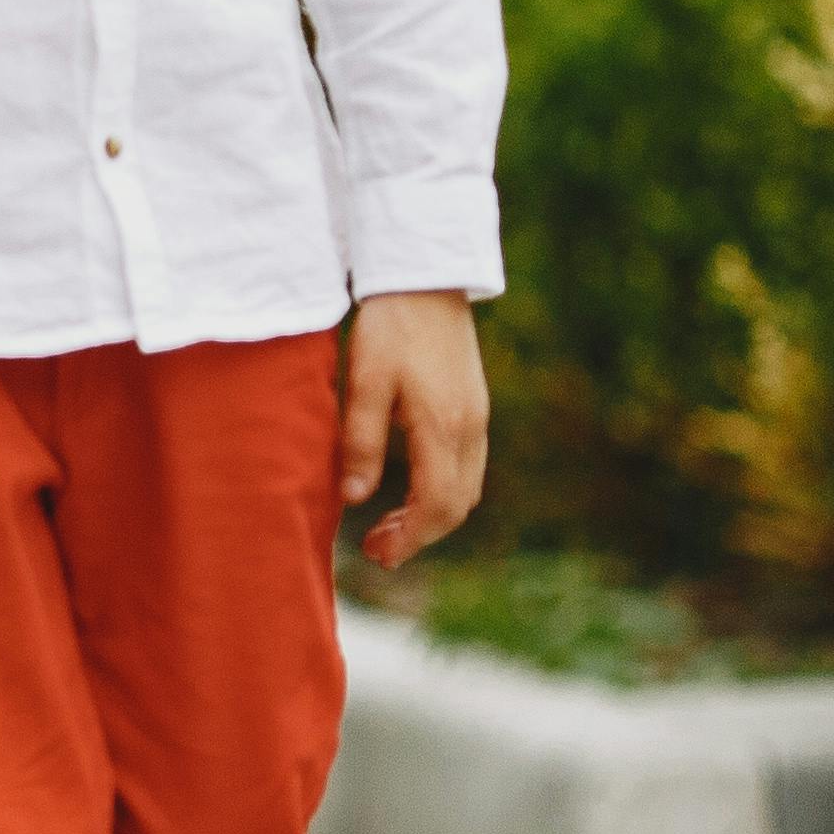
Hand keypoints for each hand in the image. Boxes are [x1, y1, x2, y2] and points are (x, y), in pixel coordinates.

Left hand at [339, 289, 486, 571]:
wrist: (423, 279)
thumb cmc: (387, 326)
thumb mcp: (363, 381)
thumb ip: (361, 441)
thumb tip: (356, 498)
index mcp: (443, 427)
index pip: (437, 505)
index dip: (409, 538)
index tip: (377, 554)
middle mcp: (471, 428)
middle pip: (458, 505)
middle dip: (421, 535)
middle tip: (377, 550)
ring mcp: (477, 417)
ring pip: (467, 487)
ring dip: (433, 515)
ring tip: (388, 527)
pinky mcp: (474, 405)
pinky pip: (467, 465)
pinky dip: (442, 490)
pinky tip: (409, 490)